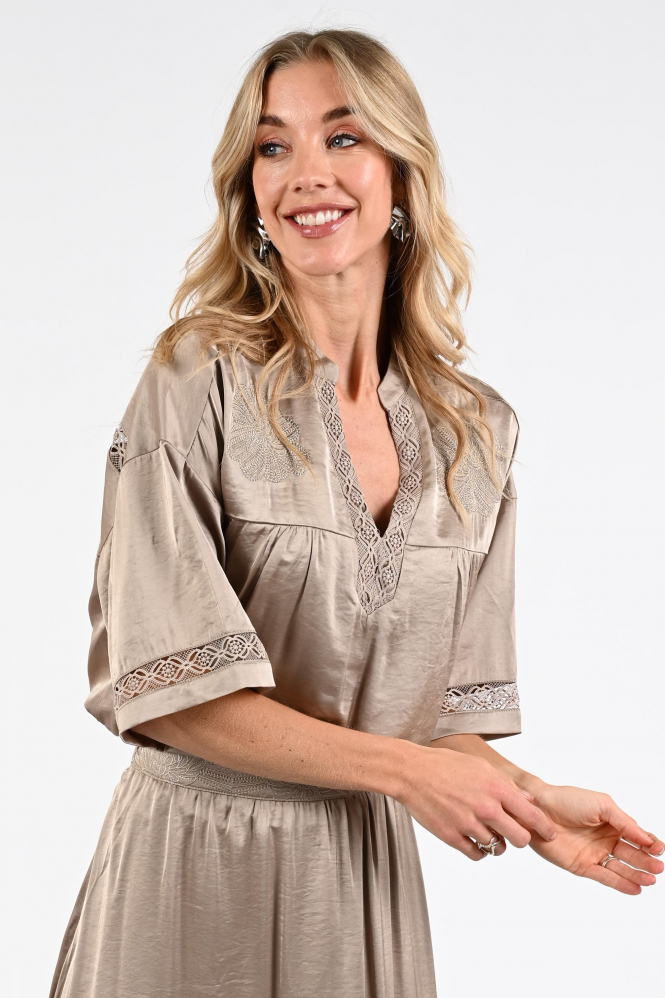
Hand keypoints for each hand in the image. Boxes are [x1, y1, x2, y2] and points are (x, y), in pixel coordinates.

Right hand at [398, 745, 557, 860]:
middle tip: (513, 833)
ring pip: (497, 849)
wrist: (412, 772)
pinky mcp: (451, 836)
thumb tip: (528, 798)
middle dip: (520, 838)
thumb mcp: (480, 766)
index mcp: (495, 787)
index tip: (549, 833)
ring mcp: (468, 824)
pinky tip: (475, 839)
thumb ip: (506, 784)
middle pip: (519, 839)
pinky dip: (479, 850)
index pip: (531, 814)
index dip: (544, 827)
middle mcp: (485, 808)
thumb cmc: (445, 765)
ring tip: (489, 833)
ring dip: (497, 844)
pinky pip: (476, 854)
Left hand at [526, 782, 663, 894]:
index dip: (649, 843)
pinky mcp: (582, 866)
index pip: (637, 836)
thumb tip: (646, 838)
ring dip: (637, 874)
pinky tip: (635, 889)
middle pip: (632, 854)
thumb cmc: (569, 800)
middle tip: (659, 867)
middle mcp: (606, 840)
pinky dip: (620, 884)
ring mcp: (595, 854)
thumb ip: (625, 822)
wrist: (539, 808)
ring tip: (651, 880)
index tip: (659, 848)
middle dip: (646, 861)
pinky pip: (605, 877)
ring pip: (621, 868)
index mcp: (613, 823)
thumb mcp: (602, 805)